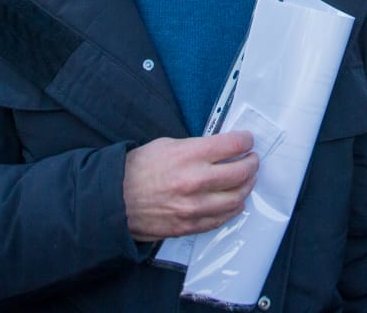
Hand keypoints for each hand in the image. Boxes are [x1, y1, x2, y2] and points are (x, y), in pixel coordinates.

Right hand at [123, 131, 257, 241]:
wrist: (114, 201)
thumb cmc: (137, 170)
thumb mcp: (166, 145)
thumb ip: (196, 147)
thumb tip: (220, 149)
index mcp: (188, 155)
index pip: (232, 146)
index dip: (245, 141)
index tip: (247, 140)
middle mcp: (195, 181)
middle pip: (240, 172)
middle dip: (252, 163)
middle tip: (252, 159)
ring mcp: (194, 206)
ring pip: (236, 198)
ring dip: (247, 187)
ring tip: (247, 179)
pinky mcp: (189, 225)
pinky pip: (221, 218)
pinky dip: (233, 208)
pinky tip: (235, 201)